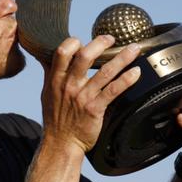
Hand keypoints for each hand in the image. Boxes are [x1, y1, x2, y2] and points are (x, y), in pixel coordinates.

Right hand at [38, 35, 142, 153]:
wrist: (61, 144)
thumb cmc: (55, 118)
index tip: (83, 41)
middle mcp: (69, 85)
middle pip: (86, 56)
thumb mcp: (47, 93)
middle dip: (101, 43)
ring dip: (122, 57)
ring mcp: (83, 96)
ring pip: (105, 71)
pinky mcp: (95, 108)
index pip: (62, 52)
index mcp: (56, 80)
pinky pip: (114, 90)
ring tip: (134, 48)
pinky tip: (136, 72)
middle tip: (111, 38)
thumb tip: (46, 55)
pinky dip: (127, 79)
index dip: (73, 42)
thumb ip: (50, 73)